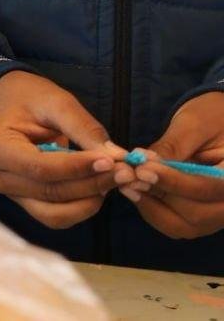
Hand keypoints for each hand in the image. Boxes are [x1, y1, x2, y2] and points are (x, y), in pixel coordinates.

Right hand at [0, 70, 132, 228]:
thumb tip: (118, 157)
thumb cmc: (29, 98)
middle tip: (126, 171)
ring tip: (113, 180)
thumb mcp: (56, 102)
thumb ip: (85, 129)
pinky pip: (56, 216)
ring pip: (55, 213)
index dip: (79, 168)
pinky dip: (81, 207)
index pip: (41, 168)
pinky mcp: (25, 201)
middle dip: (92, 184)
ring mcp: (10, 193)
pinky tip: (97, 188)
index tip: (113, 161)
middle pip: (51, 193)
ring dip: (89, 200)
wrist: (8, 102)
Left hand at [130, 92, 223, 238]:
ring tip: (126, 182)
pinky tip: (133, 189)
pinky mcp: (200, 216)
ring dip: (151, 206)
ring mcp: (217, 213)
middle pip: (197, 215)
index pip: (210, 189)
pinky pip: (175, 224)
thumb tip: (144, 162)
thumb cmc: (213, 116)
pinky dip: (152, 210)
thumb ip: (174, 146)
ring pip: (184, 225)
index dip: (174, 182)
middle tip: (128, 176)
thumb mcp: (195, 124)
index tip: (142, 169)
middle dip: (159, 196)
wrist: (220, 122)